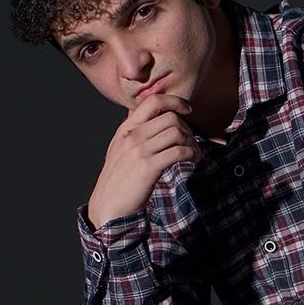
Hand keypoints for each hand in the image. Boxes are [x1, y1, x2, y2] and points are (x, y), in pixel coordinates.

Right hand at [87, 94, 200, 227]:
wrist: (109, 204)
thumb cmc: (119, 178)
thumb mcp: (121, 148)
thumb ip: (135, 131)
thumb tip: (153, 118)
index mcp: (126, 128)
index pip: (153, 101)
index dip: (175, 101)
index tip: (187, 109)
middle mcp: (132, 135)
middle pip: (171, 117)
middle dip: (187, 128)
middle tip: (191, 141)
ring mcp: (140, 150)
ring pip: (177, 133)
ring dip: (191, 142)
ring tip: (194, 153)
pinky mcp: (149, 167)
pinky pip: (178, 152)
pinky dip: (191, 154)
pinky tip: (192, 161)